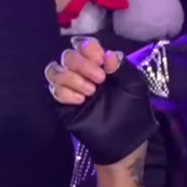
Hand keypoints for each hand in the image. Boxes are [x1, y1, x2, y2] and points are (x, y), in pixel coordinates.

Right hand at [45, 36, 156, 168]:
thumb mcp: (135, 86)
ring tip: (90, 93)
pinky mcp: (60, 105)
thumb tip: (108, 54)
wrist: (123, 141)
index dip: (89, 48)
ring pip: (54, 70)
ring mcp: (69, 88)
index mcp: (99, 64)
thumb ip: (123, 67)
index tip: (101, 61)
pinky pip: (51, 90)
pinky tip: (80, 102)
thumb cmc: (132, 111)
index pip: (84, 44)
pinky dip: (64, 93)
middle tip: (99, 80)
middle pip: (67, 55)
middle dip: (82, 65)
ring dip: (71, 78)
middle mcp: (81, 72)